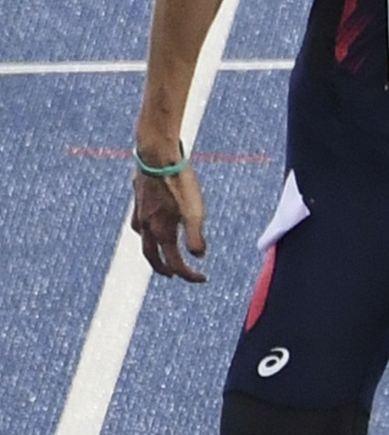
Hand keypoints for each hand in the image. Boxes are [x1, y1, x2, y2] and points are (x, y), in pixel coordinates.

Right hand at [131, 164, 208, 281]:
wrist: (156, 155)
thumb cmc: (179, 183)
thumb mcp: (194, 211)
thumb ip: (196, 236)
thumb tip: (199, 256)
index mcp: (161, 232)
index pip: (174, 263)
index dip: (189, 274)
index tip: (202, 278)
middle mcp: (146, 226)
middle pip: (152, 256)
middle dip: (165, 269)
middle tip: (175, 276)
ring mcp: (139, 212)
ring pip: (144, 240)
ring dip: (154, 251)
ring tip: (164, 252)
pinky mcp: (139, 199)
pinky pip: (140, 223)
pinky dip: (148, 232)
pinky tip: (152, 224)